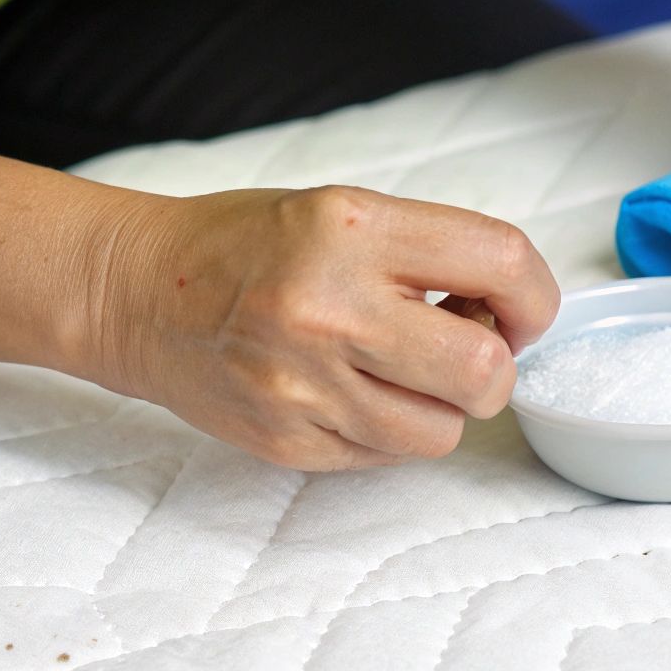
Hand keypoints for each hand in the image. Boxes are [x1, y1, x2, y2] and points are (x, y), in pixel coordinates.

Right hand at [83, 186, 559, 469]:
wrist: (137, 292)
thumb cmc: (252, 246)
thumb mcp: (347, 213)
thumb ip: (436, 254)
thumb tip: (516, 312)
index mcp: (354, 229)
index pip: (502, 262)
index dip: (534, 296)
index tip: (517, 308)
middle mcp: (329, 307)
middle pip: (484, 371)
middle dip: (495, 368)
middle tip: (466, 348)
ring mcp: (305, 384)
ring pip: (443, 431)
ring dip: (442, 408)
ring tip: (400, 371)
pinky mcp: (289, 441)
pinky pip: (389, 458)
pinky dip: (391, 431)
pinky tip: (355, 391)